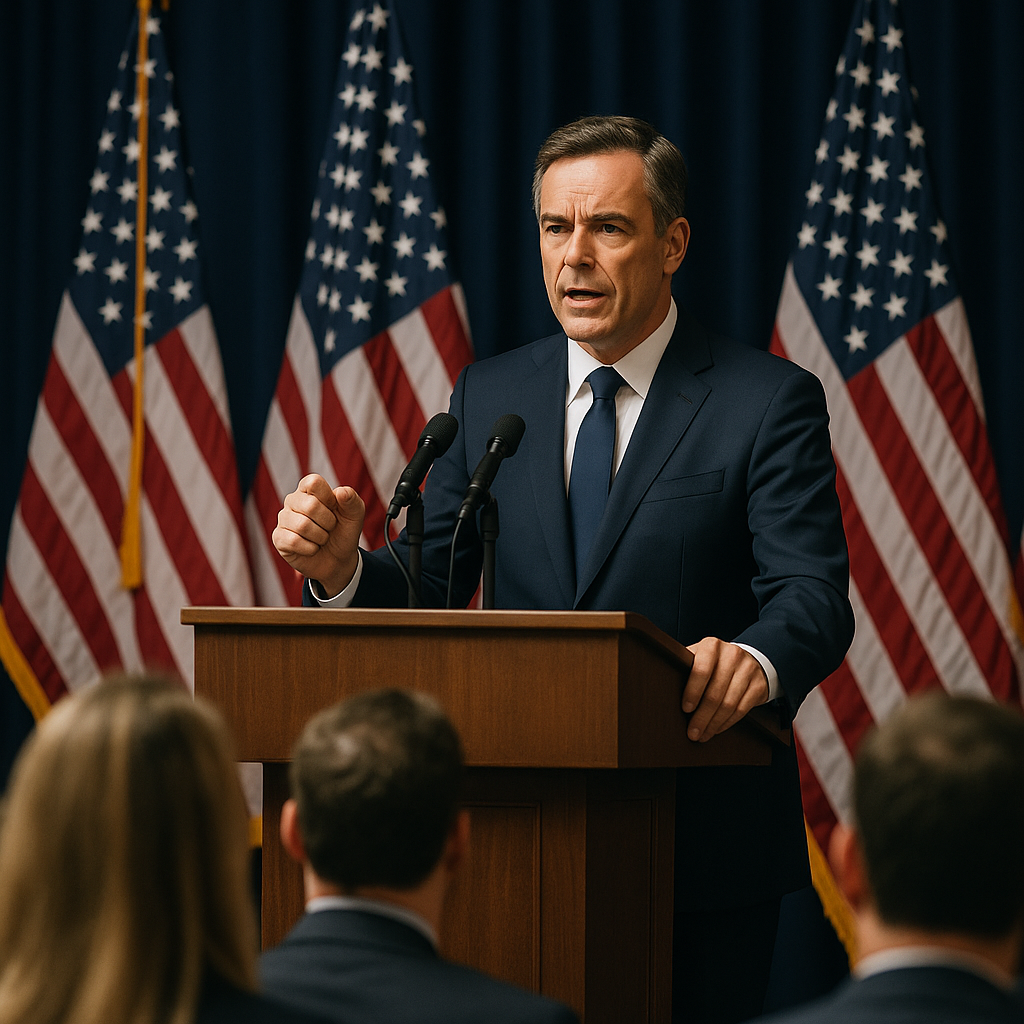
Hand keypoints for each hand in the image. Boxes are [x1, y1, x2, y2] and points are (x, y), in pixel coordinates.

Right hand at [272, 474, 364, 597]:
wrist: (338, 560)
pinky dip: (310, 549)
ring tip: (322, 538)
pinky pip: (293, 542)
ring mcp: (283, 519)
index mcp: (309, 488)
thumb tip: (341, 492)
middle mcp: (293, 500)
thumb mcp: (354, 515)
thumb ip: (352, 500)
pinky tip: (312, 548)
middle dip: (328, 522)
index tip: (334, 509)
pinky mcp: (278, 538)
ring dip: (321, 537)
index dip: (329, 499)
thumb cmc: (344, 532)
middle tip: (330, 528)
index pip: (313, 482)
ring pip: (302, 526)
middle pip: (310, 506)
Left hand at [681, 638, 768, 741]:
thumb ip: (687, 667)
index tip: (685, 709)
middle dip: (701, 717)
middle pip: (715, 692)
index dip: (692, 692)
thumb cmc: (716, 662)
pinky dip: (727, 723)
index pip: (701, 670)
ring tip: (703, 734)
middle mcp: (732, 655)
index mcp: (712, 646)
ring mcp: (748, 670)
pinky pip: (742, 710)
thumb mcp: (700, 656)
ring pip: (729, 704)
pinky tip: (717, 729)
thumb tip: (664, 688)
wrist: (749, 660)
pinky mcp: (759, 685)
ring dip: (713, 724)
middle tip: (692, 732)